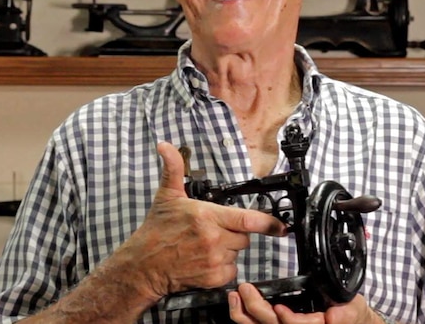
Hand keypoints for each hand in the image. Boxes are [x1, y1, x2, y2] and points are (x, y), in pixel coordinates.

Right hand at [115, 142, 287, 300]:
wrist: (144, 265)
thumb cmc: (157, 231)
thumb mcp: (167, 196)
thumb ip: (173, 169)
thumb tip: (165, 146)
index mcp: (206, 216)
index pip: (247, 219)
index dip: (268, 223)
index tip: (280, 226)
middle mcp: (213, 238)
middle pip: (244, 236)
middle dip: (234, 232)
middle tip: (214, 230)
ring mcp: (214, 259)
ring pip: (237, 253)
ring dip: (228, 250)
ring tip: (206, 245)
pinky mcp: (213, 277)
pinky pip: (231, 270)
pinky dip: (223, 267)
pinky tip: (206, 260)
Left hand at [228, 283, 385, 323]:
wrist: (350, 321)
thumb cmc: (349, 315)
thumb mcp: (354, 310)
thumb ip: (345, 314)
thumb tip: (333, 316)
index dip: (289, 320)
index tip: (279, 309)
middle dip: (257, 309)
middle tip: (246, 289)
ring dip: (243, 315)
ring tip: (235, 297)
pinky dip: (244, 319)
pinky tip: (237, 306)